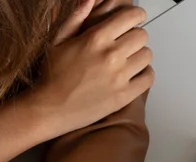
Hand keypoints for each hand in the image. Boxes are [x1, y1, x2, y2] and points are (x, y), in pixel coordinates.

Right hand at [24, 0, 151, 139]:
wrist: (47, 110)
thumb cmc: (51, 76)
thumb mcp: (58, 42)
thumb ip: (76, 18)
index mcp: (96, 38)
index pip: (132, 17)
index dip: (136, 16)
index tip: (135, 21)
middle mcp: (111, 55)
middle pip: (142, 36)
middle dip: (135, 38)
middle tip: (127, 45)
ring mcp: (119, 76)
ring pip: (146, 55)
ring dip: (139, 56)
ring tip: (128, 62)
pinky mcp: (123, 96)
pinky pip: (148, 78)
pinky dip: (144, 75)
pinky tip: (133, 76)